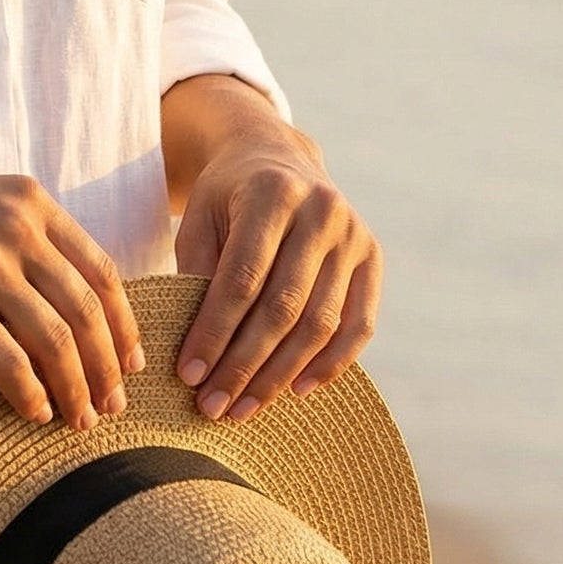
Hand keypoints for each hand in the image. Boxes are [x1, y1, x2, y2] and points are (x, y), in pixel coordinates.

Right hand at [0, 155, 144, 429]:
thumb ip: (24, 232)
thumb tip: (66, 295)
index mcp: (29, 200)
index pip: (99, 269)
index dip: (123, 323)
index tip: (132, 362)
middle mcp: (14, 226)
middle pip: (85, 310)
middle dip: (107, 367)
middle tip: (114, 407)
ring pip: (55, 339)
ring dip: (76, 388)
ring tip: (80, 421)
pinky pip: (6, 359)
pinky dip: (28, 393)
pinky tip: (34, 413)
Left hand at [171, 129, 381, 422]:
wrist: (276, 156)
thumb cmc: (227, 196)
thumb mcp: (200, 217)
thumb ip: (198, 273)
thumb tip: (198, 353)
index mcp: (272, 193)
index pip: (242, 278)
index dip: (215, 332)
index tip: (188, 374)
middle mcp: (321, 211)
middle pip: (283, 307)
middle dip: (245, 364)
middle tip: (213, 407)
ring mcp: (354, 234)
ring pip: (320, 324)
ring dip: (281, 375)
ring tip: (244, 407)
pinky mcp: (373, 257)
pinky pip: (359, 325)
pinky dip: (331, 364)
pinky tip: (297, 390)